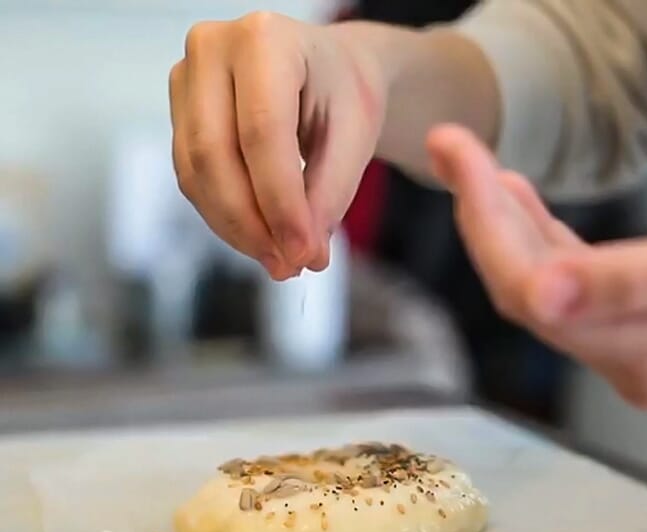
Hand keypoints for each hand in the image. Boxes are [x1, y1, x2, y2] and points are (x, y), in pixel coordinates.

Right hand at [169, 13, 386, 278]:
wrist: (328, 70)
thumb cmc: (343, 92)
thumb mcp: (355, 136)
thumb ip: (330, 193)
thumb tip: (303, 252)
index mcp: (265, 39)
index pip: (262, 132)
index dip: (279, 202)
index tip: (303, 253)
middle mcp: (212, 49)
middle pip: (215, 154)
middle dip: (251, 224)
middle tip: (288, 266)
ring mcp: (187, 79)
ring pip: (196, 172)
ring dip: (236, 228)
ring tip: (279, 260)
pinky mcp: (179, 113)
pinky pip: (192, 178)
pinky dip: (225, 217)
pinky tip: (257, 238)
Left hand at [428, 124, 646, 409]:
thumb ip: (633, 282)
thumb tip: (542, 296)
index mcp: (641, 356)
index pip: (530, 295)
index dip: (485, 226)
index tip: (458, 156)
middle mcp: (624, 363)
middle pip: (526, 289)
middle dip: (483, 215)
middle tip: (453, 145)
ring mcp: (627, 346)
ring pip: (540, 281)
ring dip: (503, 220)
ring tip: (473, 160)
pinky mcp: (633, 321)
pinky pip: (568, 278)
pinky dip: (537, 233)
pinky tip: (517, 196)